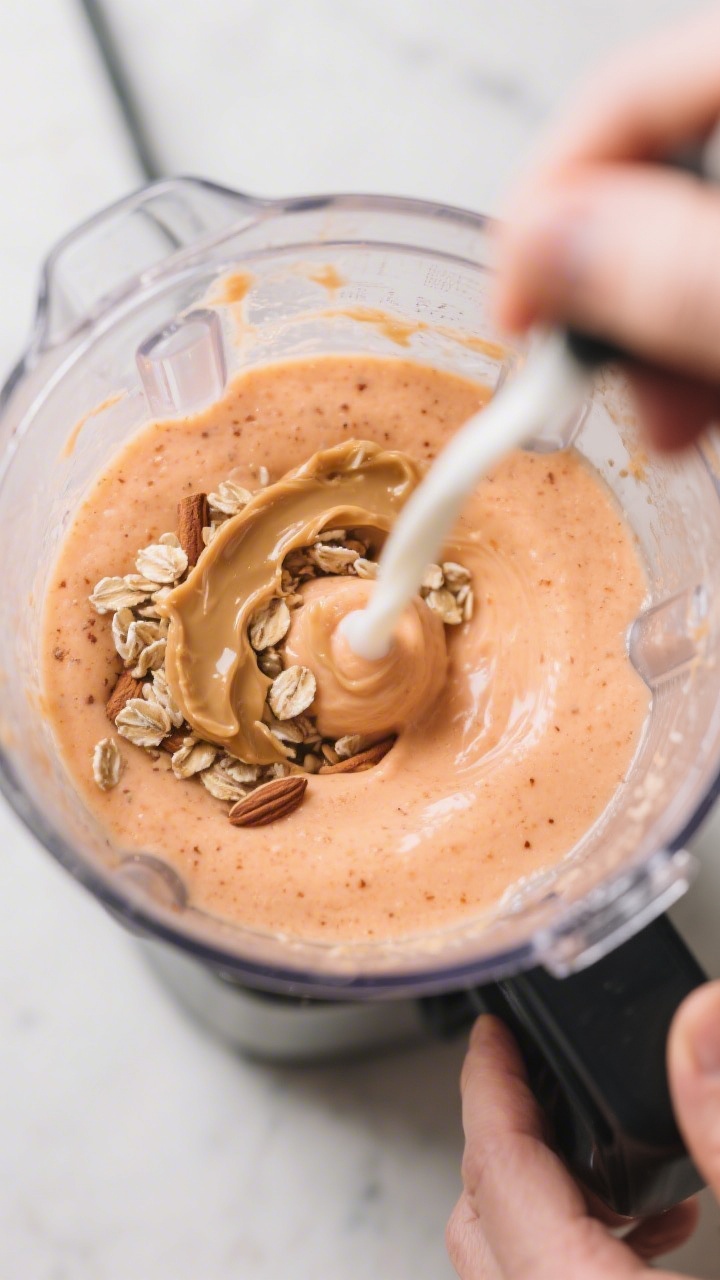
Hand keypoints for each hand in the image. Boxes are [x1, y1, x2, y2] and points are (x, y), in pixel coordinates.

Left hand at [447, 984, 719, 1278]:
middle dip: (506, 1131)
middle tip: (532, 1071)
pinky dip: (578, 1242)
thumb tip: (698, 1027)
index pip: (497, 1166)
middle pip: (481, 1213)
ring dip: (547, 1194)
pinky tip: (654, 1223)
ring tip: (605, 1142)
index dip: (490, 1083)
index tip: (492, 1034)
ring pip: (507, 1257)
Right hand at [493, 5, 719, 449]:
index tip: (511, 321)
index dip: (546, 209)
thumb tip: (543, 250)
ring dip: (653, 333)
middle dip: (606, 295)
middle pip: (655, 173)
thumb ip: (672, 272)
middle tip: (584, 387)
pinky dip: (702, 336)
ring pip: (691, 233)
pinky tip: (697, 402)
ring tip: (662, 425)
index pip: (623, 96)